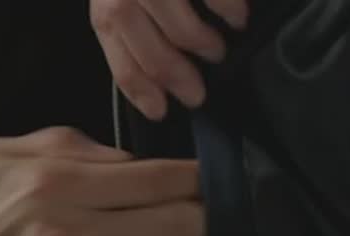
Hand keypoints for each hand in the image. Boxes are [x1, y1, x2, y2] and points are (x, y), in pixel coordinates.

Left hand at [91, 0, 248, 119]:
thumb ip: (134, 27)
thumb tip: (157, 84)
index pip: (112, 40)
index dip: (136, 84)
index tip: (161, 111)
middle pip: (137, 32)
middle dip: (169, 71)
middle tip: (197, 94)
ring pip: (170, 12)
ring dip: (197, 42)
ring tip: (216, 54)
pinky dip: (225, 8)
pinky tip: (237, 20)